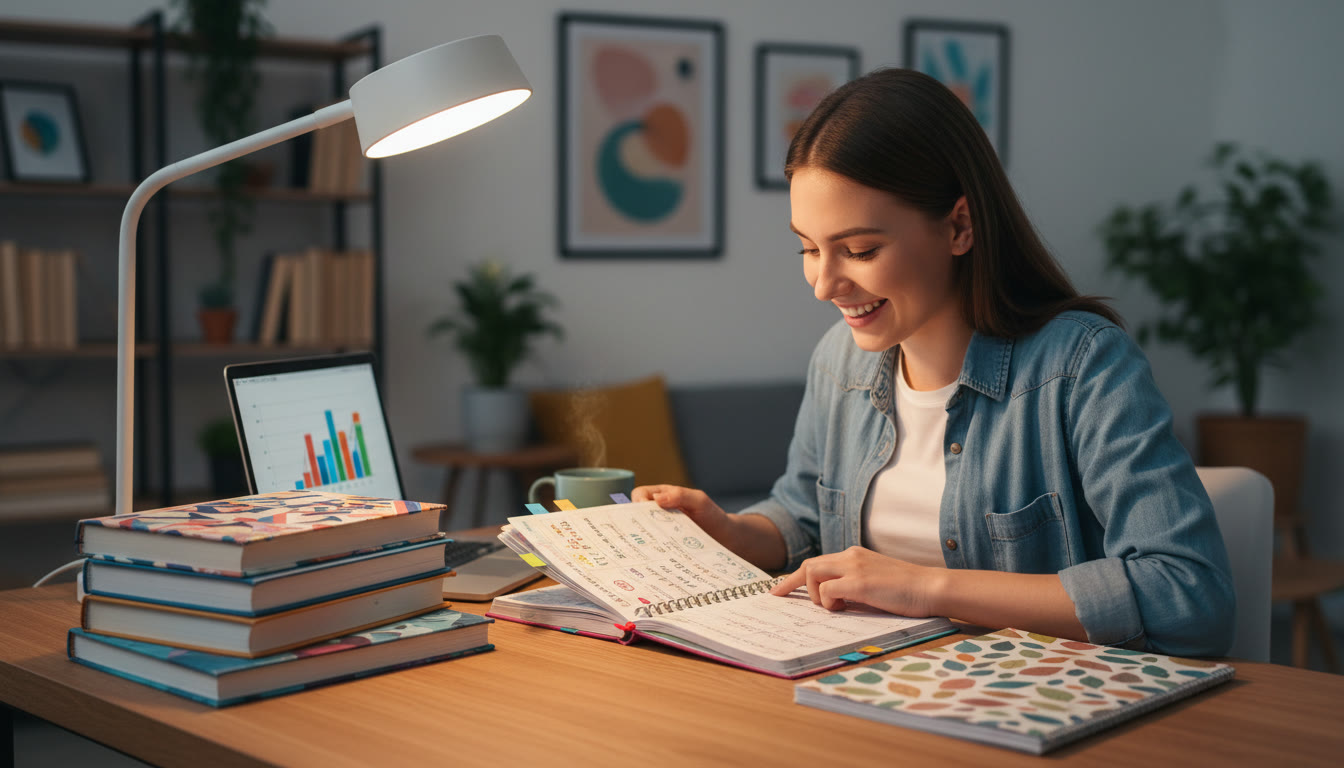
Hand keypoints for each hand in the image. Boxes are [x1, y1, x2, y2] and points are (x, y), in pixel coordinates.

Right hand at [631, 485, 733, 546]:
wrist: (726, 538)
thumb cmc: (712, 515)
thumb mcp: (699, 500)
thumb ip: (680, 495)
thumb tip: (656, 499)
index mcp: (663, 496)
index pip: (641, 494)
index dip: (637, 501)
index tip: (642, 511)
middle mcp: (658, 512)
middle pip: (636, 514)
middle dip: (633, 523)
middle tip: (636, 533)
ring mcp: (660, 530)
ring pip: (641, 532)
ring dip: (640, 539)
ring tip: (644, 547)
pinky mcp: (664, 546)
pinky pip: (652, 546)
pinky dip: (650, 550)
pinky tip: (652, 557)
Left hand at [769, 546, 940, 616]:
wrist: (931, 587)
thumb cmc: (907, 590)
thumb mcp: (874, 583)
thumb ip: (852, 585)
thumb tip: (831, 599)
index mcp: (854, 555)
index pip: (817, 562)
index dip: (795, 577)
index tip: (779, 589)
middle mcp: (850, 556)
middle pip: (808, 565)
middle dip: (791, 583)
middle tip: (779, 597)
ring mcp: (854, 568)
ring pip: (812, 574)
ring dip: (816, 595)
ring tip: (835, 608)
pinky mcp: (859, 583)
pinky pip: (826, 591)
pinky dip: (828, 603)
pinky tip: (844, 608)